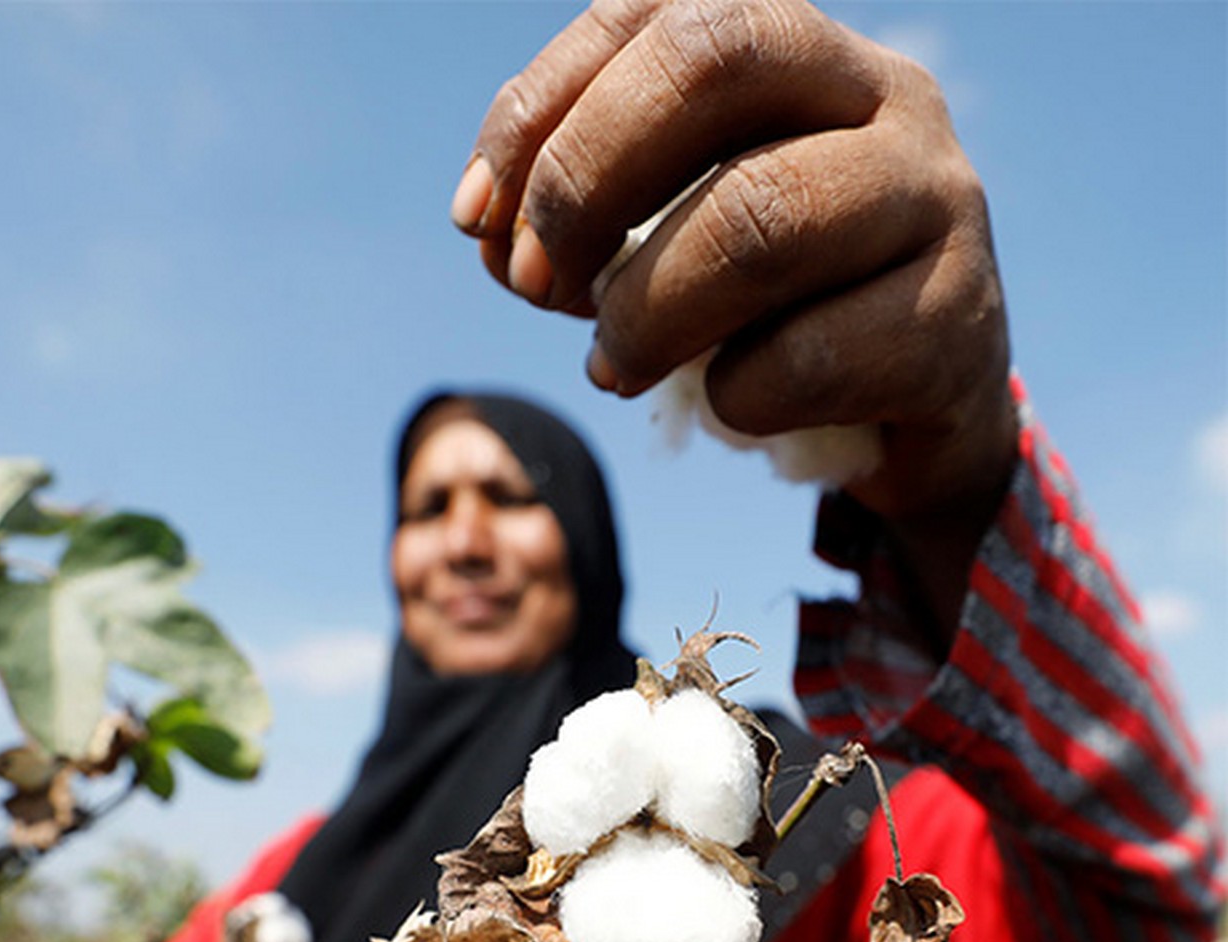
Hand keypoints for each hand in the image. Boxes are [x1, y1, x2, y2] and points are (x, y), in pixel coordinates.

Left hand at [451, 0, 1016, 536]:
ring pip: (759, 219)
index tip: (474, 218)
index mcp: (797, 50)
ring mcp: (939, 199)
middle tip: (536, 283)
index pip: (651, 11)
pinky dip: (734, 394)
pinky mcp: (958, 322)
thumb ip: (574, 221)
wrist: (913, 411)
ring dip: (646, 311)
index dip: (537, 107)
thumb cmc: (767, 309)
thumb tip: (490, 235)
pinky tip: (728, 401)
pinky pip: (810, 355)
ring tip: (610, 366)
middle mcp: (882, 94)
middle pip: (711, 61)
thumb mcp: (661, 243)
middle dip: (584, 177)